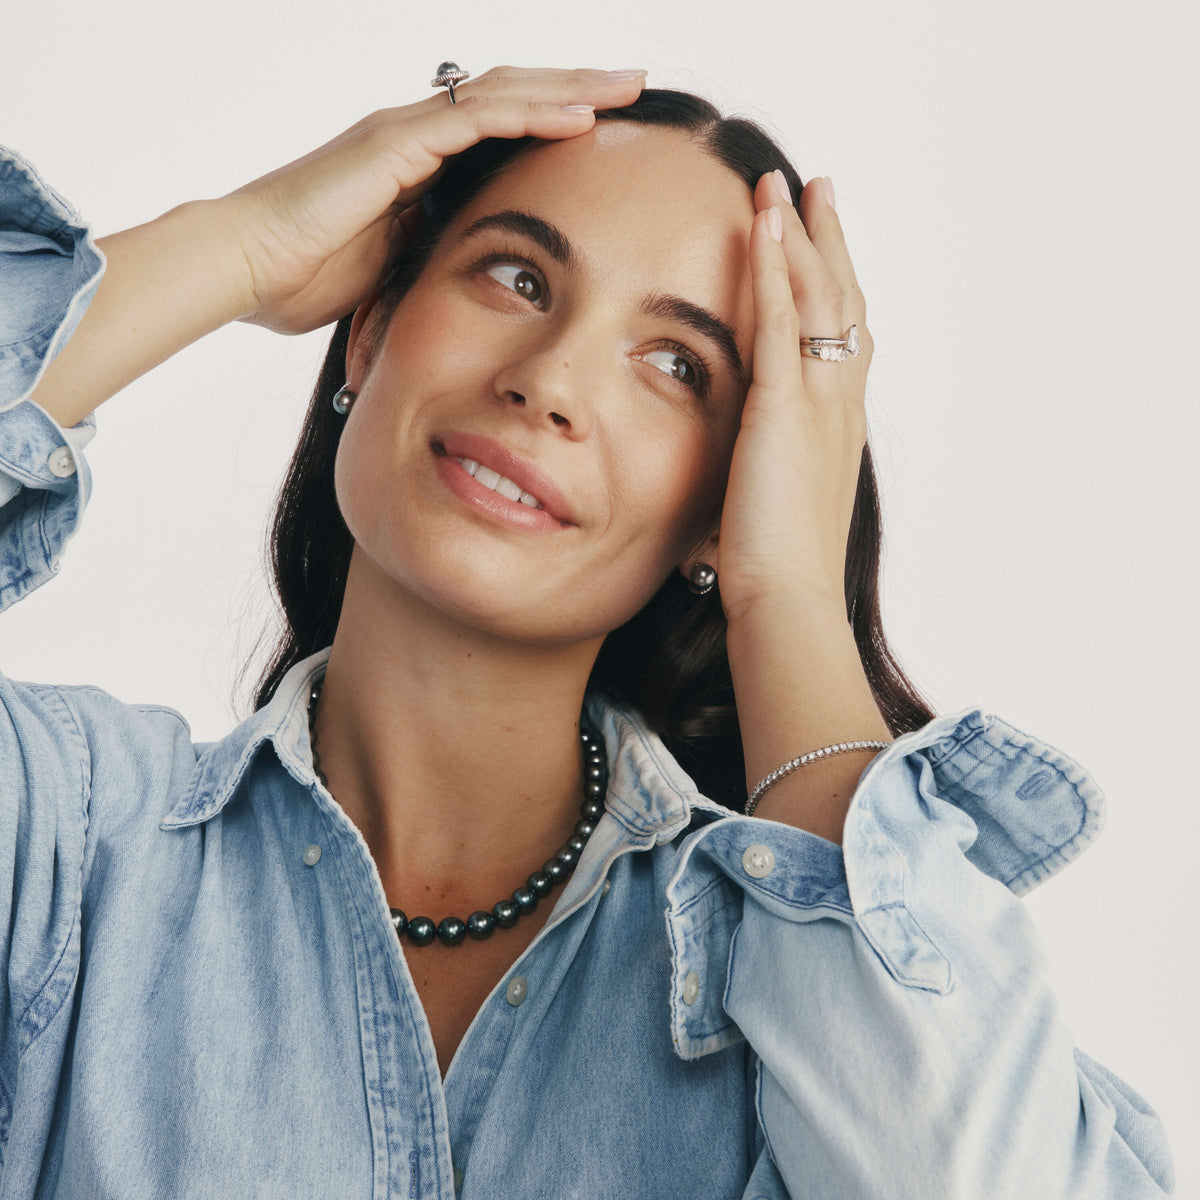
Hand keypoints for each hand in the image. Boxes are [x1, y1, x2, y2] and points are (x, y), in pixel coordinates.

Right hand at [220, 66, 645, 334]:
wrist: (244, 267)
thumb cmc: (301, 277)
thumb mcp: (387, 270)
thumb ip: (425, 258)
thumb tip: (458, 281)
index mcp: (416, 164)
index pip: (498, 128)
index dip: (552, 120)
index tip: (605, 127)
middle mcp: (416, 135)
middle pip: (512, 97)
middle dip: (577, 88)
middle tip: (634, 85)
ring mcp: (407, 132)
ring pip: (505, 95)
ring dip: (571, 89)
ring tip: (627, 86)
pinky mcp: (397, 143)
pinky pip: (478, 120)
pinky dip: (533, 114)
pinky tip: (581, 115)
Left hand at [713, 172, 873, 625]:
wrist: (788, 600)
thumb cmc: (776, 572)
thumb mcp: (774, 510)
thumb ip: (763, 478)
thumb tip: (737, 482)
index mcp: (836, 427)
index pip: (840, 339)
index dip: (832, 287)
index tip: (820, 248)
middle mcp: (839, 404)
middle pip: (840, 301)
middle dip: (827, 241)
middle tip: (816, 189)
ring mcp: (819, 401)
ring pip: (816, 298)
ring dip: (798, 234)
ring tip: (782, 183)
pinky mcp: (785, 407)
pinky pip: (779, 318)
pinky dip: (773, 264)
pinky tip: (761, 221)